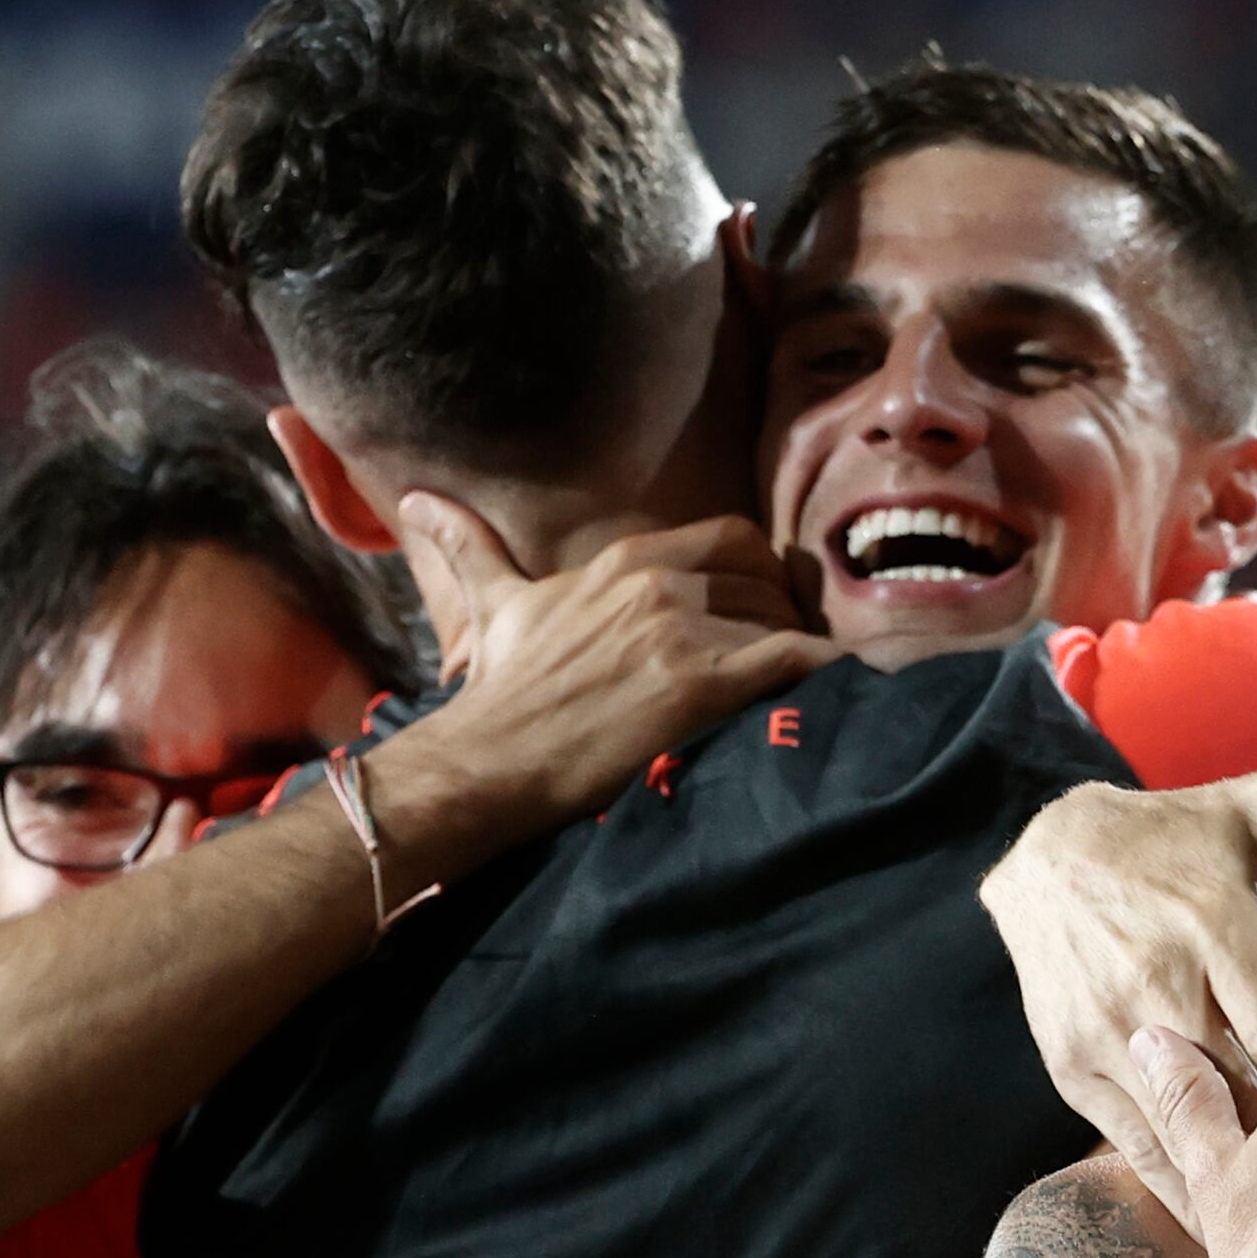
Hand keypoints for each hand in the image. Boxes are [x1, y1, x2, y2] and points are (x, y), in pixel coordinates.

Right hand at [384, 492, 832, 853]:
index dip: (759, 571)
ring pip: (784, 618)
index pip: (731, 537)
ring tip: (806, 679)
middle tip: (791, 650)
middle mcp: (659, 583)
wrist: (493, 757)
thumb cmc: (501, 689)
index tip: (763, 606)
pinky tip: (836, 687)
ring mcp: (683, 631)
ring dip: (801, 648)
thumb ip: (470, 548)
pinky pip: (793, 659)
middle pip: (767, 577)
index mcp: (625, 559)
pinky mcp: (702, 683)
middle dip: (787, 611)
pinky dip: (823, 670)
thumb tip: (419, 500)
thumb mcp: (494, 603)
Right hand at [982, 759, 1256, 1232]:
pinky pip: (1136, 1141)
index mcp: (1215, 929)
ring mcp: (1108, 1032)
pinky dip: (1185, 1180)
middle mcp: (1158, 985)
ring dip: (1247, 1177)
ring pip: (1190, 1127)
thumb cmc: (1177, 835)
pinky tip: (1232, 1220)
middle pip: (1246, 1093)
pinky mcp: (1072, 1065)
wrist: (1045, 855)